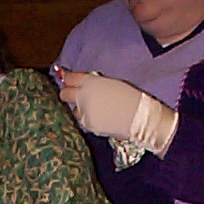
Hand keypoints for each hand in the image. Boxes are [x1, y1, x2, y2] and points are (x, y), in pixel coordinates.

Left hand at [62, 72, 177, 155]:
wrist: (138, 116)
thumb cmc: (130, 97)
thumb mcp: (110, 83)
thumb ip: (94, 84)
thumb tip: (85, 86)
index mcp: (90, 81)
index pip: (70, 78)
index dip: (68, 79)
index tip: (68, 80)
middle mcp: (83, 96)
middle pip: (65, 94)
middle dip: (68, 93)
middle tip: (76, 96)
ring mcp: (84, 112)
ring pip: (74, 110)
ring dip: (80, 109)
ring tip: (95, 110)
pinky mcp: (88, 125)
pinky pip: (83, 120)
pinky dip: (89, 119)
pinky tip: (101, 118)